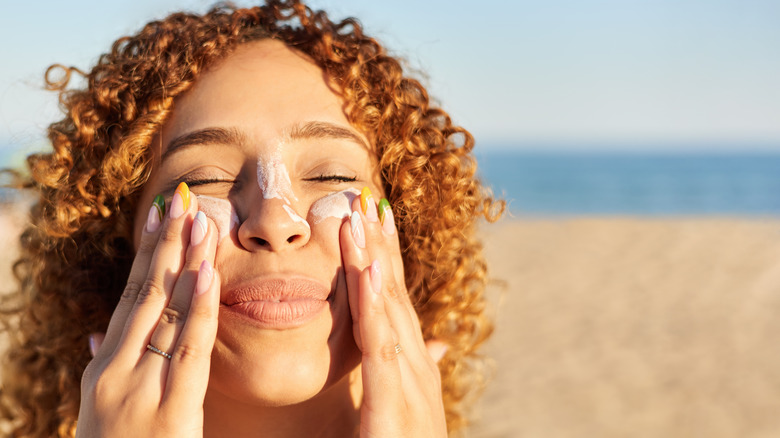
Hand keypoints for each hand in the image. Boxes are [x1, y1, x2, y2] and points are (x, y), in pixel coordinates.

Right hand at [77, 183, 219, 436]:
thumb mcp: (105, 412)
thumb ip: (106, 369)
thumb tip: (98, 334)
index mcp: (104, 370)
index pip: (129, 298)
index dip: (147, 255)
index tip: (160, 215)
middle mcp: (114, 372)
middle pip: (144, 295)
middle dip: (165, 245)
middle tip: (182, 199)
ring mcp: (135, 391)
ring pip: (163, 313)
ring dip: (182, 262)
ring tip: (198, 219)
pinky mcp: (167, 412)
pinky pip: (186, 352)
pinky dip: (195, 309)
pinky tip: (206, 274)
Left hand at [340, 188, 447, 436]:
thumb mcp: (403, 415)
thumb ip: (410, 376)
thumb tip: (434, 345)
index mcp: (413, 376)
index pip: (398, 309)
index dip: (388, 264)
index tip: (376, 223)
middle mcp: (417, 376)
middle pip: (396, 300)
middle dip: (384, 248)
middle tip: (372, 199)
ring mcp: (412, 392)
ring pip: (390, 313)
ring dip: (377, 260)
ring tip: (363, 215)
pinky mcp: (394, 412)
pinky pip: (382, 349)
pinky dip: (375, 306)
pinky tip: (368, 269)